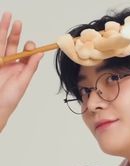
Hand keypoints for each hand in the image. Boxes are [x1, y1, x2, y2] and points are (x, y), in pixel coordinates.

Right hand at [0, 12, 42, 131]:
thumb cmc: (10, 99)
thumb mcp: (22, 82)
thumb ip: (30, 67)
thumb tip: (40, 53)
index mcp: (21, 69)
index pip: (26, 54)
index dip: (28, 47)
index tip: (30, 45)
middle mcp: (11, 64)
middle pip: (12, 45)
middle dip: (14, 33)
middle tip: (16, 21)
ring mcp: (1, 63)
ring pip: (2, 44)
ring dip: (3, 32)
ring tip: (6, 18)